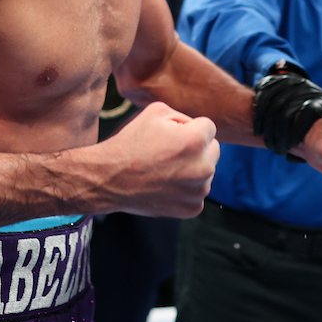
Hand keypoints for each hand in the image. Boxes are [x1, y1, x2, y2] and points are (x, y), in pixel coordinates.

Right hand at [105, 101, 219, 218]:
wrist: (109, 178)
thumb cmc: (130, 142)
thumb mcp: (155, 112)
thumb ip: (182, 115)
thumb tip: (195, 127)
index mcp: (195, 141)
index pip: (209, 127)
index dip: (189, 128)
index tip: (172, 135)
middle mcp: (203, 167)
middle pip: (213, 150)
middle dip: (197, 148)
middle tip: (170, 152)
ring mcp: (199, 191)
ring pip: (206, 172)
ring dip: (192, 168)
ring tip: (164, 169)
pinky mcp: (193, 209)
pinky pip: (197, 192)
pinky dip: (185, 189)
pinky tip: (165, 184)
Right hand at [253, 61, 321, 154]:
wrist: (304, 94)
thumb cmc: (311, 120)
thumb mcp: (317, 129)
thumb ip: (310, 141)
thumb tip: (292, 157)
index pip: (308, 116)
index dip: (295, 134)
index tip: (287, 148)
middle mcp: (308, 89)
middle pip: (287, 112)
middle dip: (277, 133)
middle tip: (273, 146)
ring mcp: (291, 82)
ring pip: (273, 104)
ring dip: (266, 125)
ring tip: (264, 139)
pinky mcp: (277, 79)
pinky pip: (263, 95)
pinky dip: (258, 113)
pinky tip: (258, 127)